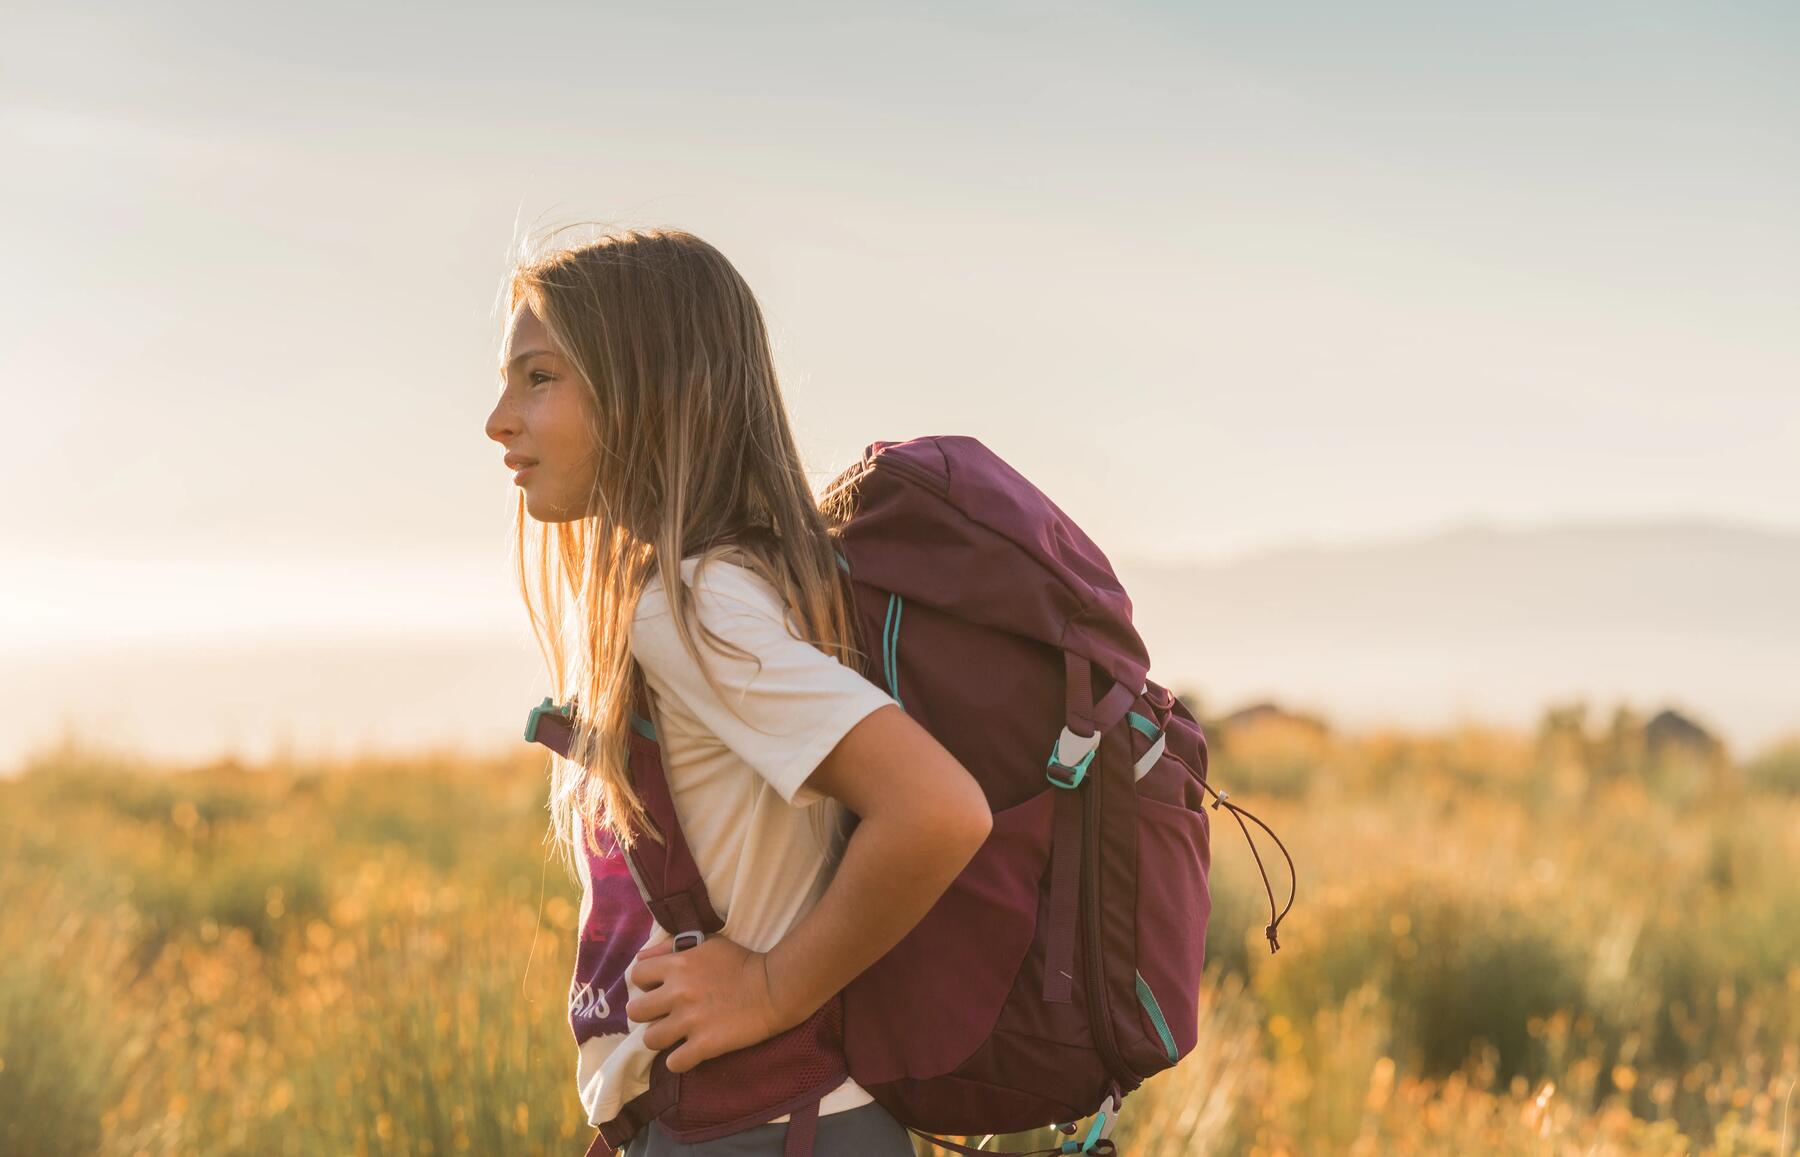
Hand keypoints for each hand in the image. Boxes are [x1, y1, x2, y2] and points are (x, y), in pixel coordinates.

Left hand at [624, 934, 801, 1072]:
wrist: (775, 987)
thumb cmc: (742, 962)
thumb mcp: (708, 943)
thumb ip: (671, 948)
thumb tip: (641, 958)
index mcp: (677, 965)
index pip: (637, 975)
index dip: (645, 983)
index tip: (658, 988)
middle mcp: (678, 993)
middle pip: (636, 1011)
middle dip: (647, 1013)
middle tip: (663, 1014)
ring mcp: (690, 1021)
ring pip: (650, 1039)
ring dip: (661, 1038)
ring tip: (675, 1035)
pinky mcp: (704, 1045)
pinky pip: (674, 1063)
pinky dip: (679, 1060)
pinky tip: (689, 1053)